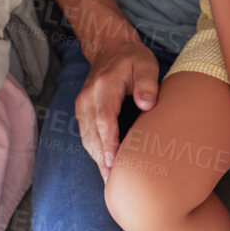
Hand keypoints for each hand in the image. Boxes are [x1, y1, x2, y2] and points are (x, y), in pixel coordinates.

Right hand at [75, 35, 160, 177]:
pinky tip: (104, 165)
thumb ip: (147, 84)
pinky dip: (94, 151)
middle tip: (113, 182)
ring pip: (86, 137)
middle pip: (92, 134)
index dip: (108, 143)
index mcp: (103, 86)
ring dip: (97, 158)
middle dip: (101, 159)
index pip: (104, 120)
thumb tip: (147, 105)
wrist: (110, 48)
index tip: (114, 163)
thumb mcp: (145, 64)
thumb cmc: (132, 58)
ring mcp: (82, 104)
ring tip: (109, 180)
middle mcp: (87, 97)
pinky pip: (86, 135)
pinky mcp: (82, 110)